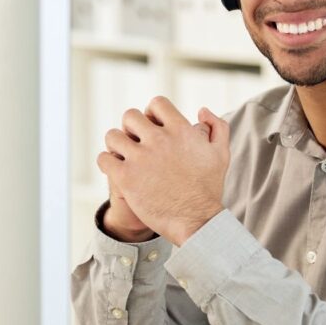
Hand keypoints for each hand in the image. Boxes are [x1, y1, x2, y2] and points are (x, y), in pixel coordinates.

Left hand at [97, 97, 229, 245]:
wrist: (196, 220)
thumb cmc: (209, 188)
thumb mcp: (221, 153)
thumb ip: (216, 127)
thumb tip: (201, 110)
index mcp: (180, 130)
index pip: (157, 104)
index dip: (152, 113)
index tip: (152, 127)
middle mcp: (159, 139)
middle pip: (131, 116)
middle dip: (131, 127)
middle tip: (134, 142)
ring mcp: (140, 158)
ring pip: (113, 136)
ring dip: (116, 144)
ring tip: (122, 156)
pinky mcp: (126, 177)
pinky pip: (104, 159)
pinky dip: (106, 162)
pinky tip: (115, 170)